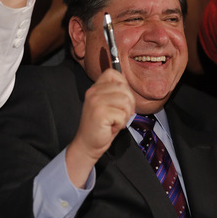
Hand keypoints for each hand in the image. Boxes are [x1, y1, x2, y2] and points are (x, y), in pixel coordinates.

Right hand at [66, 69, 134, 187]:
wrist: (87, 144)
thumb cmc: (101, 126)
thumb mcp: (107, 104)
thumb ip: (115, 92)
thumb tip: (126, 80)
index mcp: (95, 88)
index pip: (112, 73)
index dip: (123, 84)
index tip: (122, 99)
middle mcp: (94, 92)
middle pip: (123, 87)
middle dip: (129, 103)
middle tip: (122, 115)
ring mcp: (96, 102)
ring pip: (125, 101)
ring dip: (126, 114)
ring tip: (117, 121)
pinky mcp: (100, 113)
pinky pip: (122, 114)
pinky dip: (121, 123)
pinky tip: (112, 126)